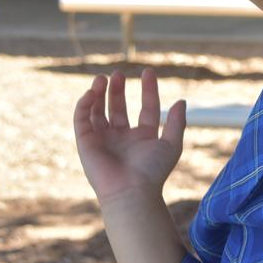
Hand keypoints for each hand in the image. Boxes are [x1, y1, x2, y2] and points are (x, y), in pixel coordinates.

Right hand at [73, 68, 186, 204]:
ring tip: (102, 78)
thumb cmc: (153, 171)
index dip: (148, 90)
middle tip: (118, 74)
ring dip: (99, 93)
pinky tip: (92, 92)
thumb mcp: (171, 144)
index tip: (148, 72)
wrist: (131, 191)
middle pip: (118, 108)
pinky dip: (84, 104)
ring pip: (97, 111)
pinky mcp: (86, 142)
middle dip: (117, 90)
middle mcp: (122, 137)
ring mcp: (103, 139)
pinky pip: (82, 119)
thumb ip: (177, 122)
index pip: (146, 108)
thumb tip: (181, 101)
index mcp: (143, 137)